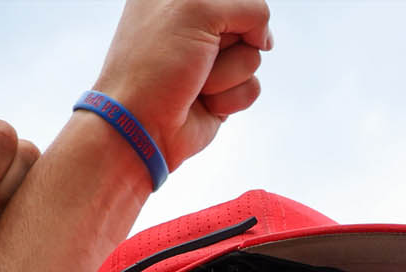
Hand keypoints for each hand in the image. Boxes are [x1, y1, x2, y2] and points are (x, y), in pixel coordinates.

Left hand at [91, 0, 272, 170]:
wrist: (141, 126)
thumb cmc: (155, 65)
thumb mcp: (197, 9)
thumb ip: (247, 7)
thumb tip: (264, 41)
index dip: (233, 9)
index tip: (210, 21)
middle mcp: (194, 26)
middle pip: (246, 25)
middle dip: (228, 43)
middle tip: (198, 55)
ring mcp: (210, 61)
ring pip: (252, 58)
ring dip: (226, 74)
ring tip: (196, 82)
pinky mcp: (222, 91)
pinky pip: (252, 87)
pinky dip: (230, 98)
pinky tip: (204, 103)